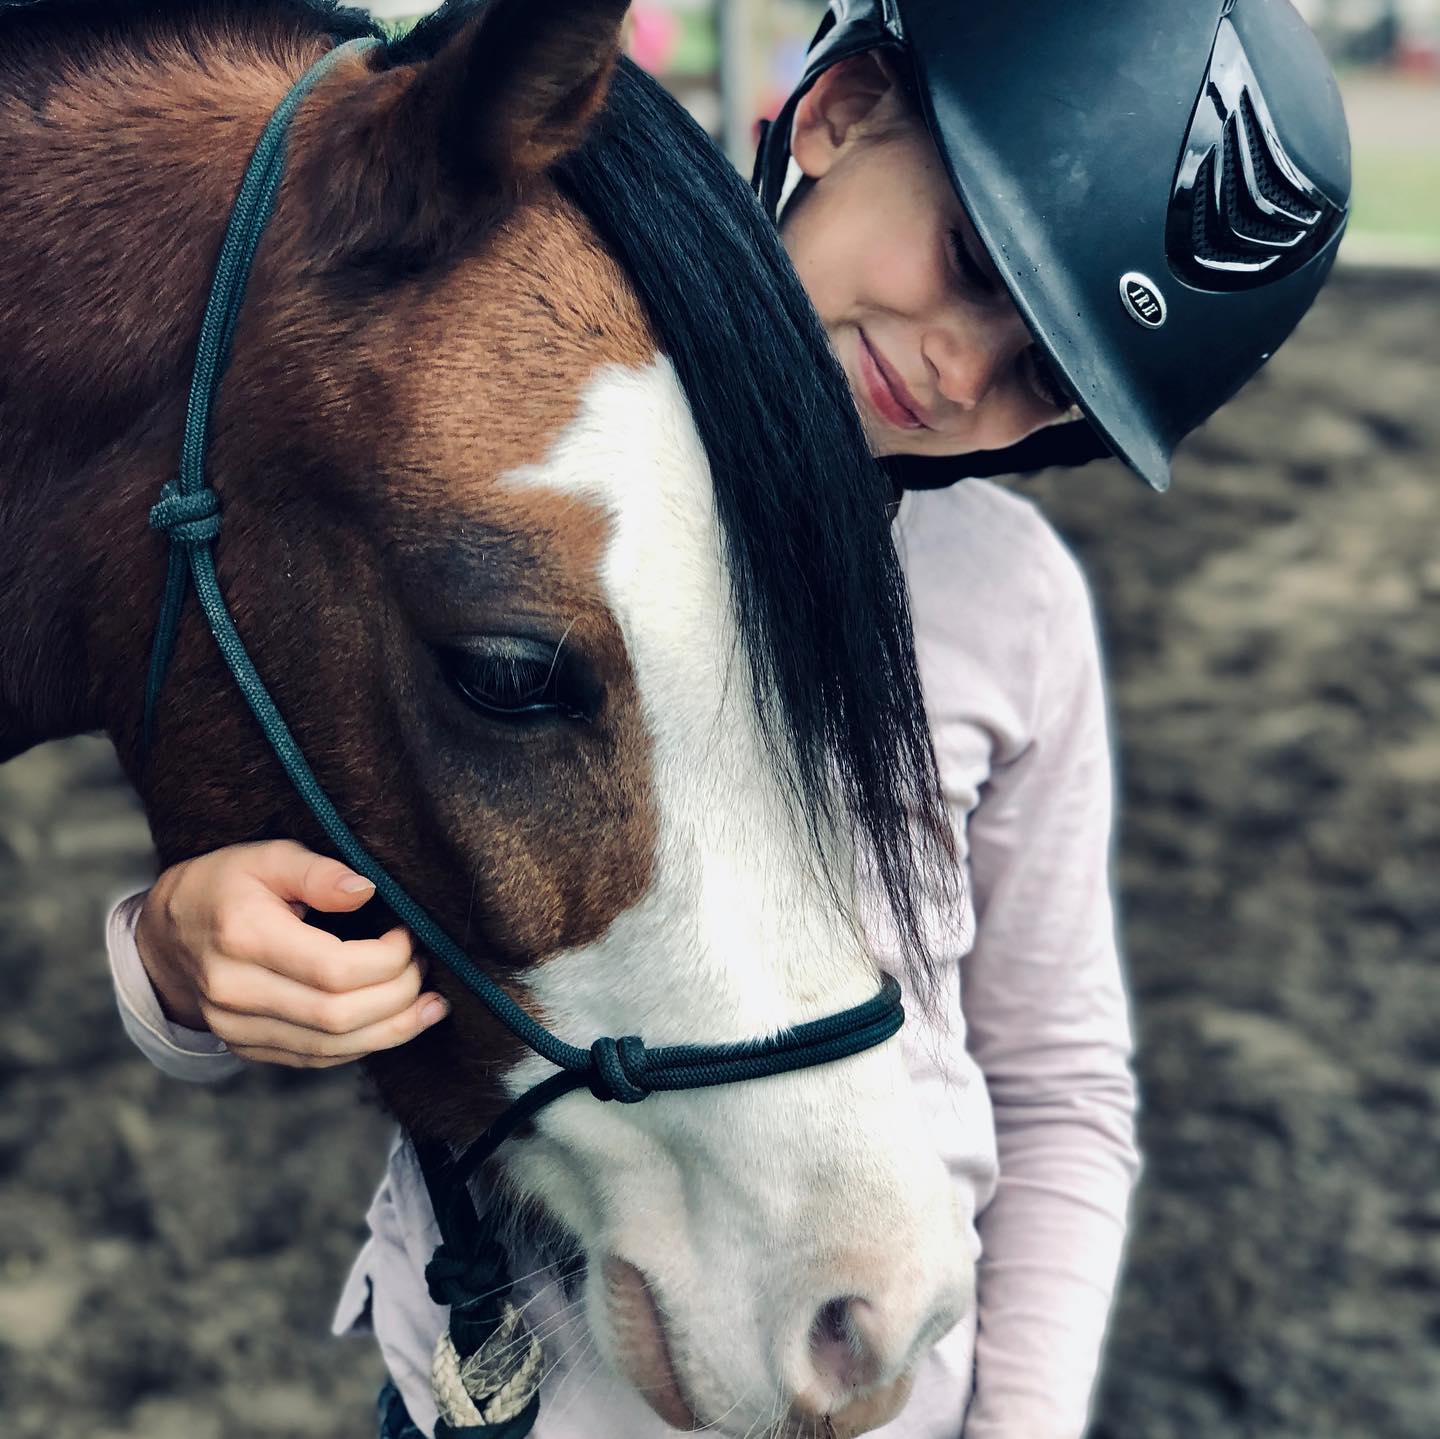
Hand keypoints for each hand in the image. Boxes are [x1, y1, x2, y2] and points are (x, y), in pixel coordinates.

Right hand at [135, 839, 448, 1067]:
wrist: (169, 932)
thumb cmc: (226, 884)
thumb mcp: (268, 857)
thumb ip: (319, 872)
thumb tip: (367, 891)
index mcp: (243, 938)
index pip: (333, 970)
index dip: (386, 959)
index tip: (408, 935)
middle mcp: (235, 992)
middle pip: (336, 1015)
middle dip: (397, 995)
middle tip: (424, 967)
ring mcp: (236, 1028)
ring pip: (330, 1047)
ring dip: (392, 1030)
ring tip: (430, 1006)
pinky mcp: (245, 1047)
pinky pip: (315, 1058)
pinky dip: (362, 1045)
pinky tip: (394, 1024)